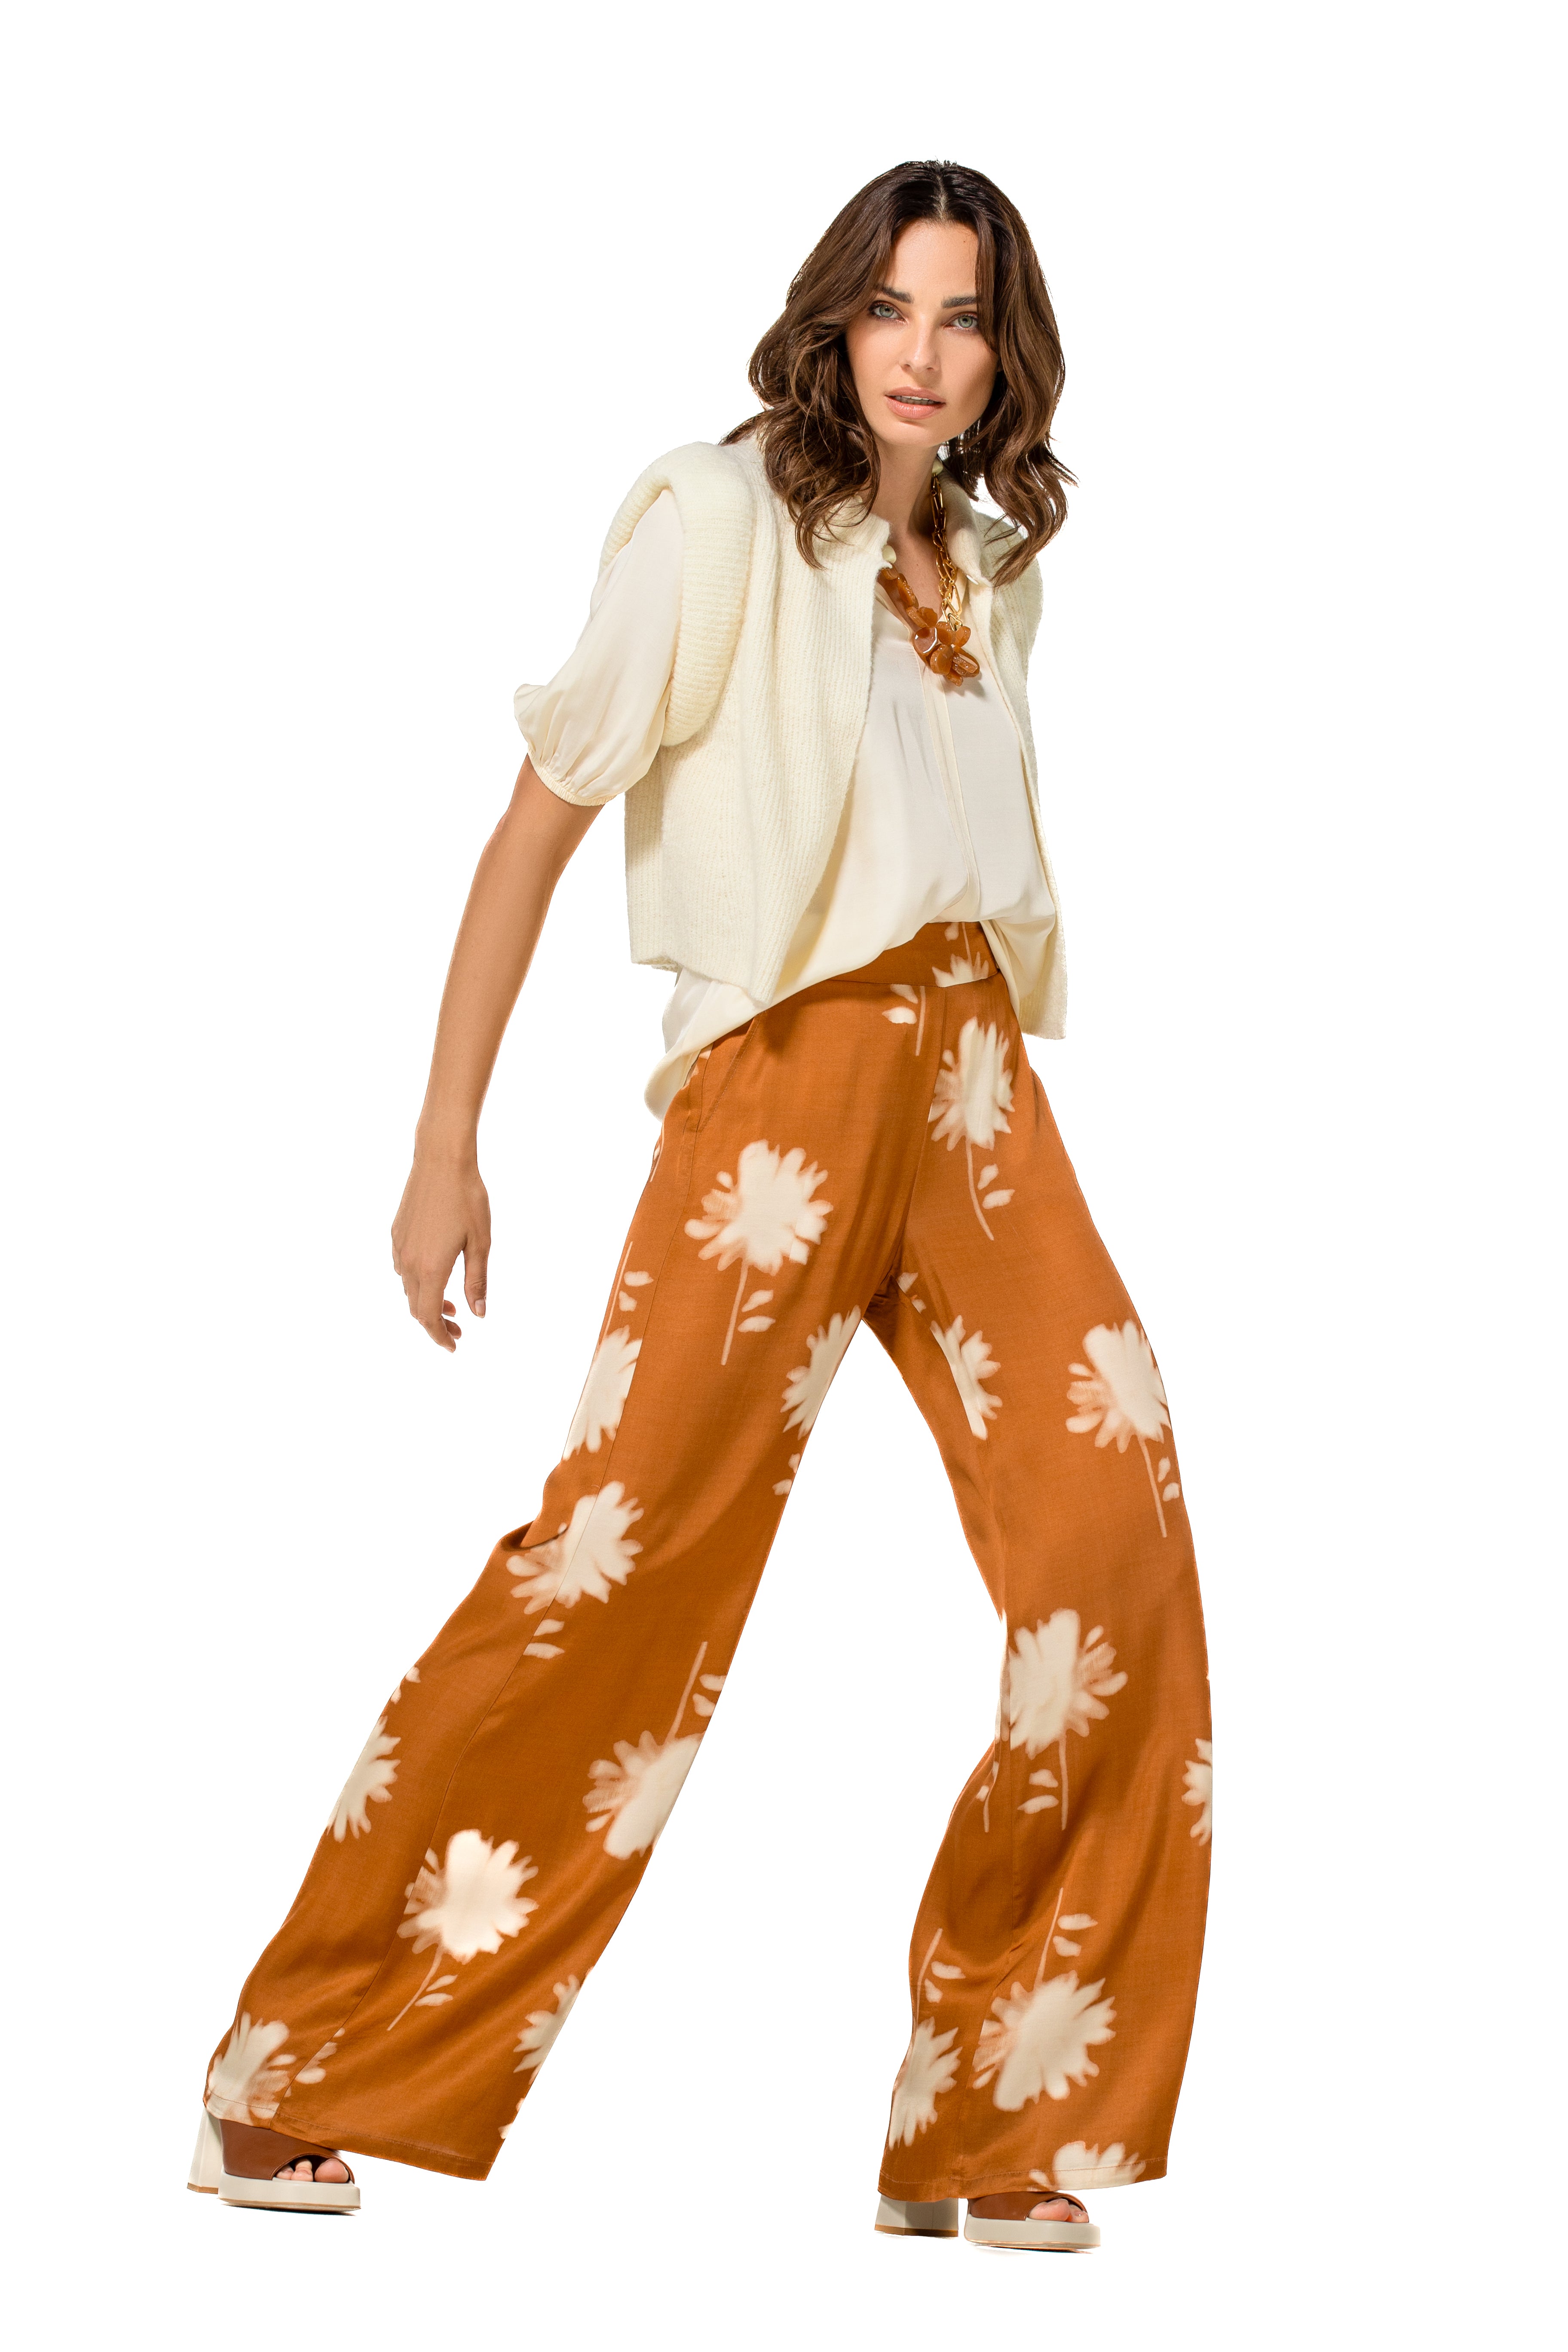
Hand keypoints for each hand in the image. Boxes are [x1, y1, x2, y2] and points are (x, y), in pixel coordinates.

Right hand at [390, 1145, 491, 1350]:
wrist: (441, 1159)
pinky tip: (434, 1274)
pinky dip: (416, 1282)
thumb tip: (479, 1313)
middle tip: (458, 1331)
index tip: (454, 1346)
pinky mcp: (396, 1232)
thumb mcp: (480, 1243)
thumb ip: (477, 1280)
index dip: (439, 1337)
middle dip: (435, 1324)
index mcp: (431, 1268)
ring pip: (407, 1289)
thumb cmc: (467, 1198)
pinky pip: (402, 1268)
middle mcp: (409, 1262)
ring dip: (426, 1303)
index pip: (429, 1317)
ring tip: (452, 1305)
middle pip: (416, 1308)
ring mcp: (399, 1246)